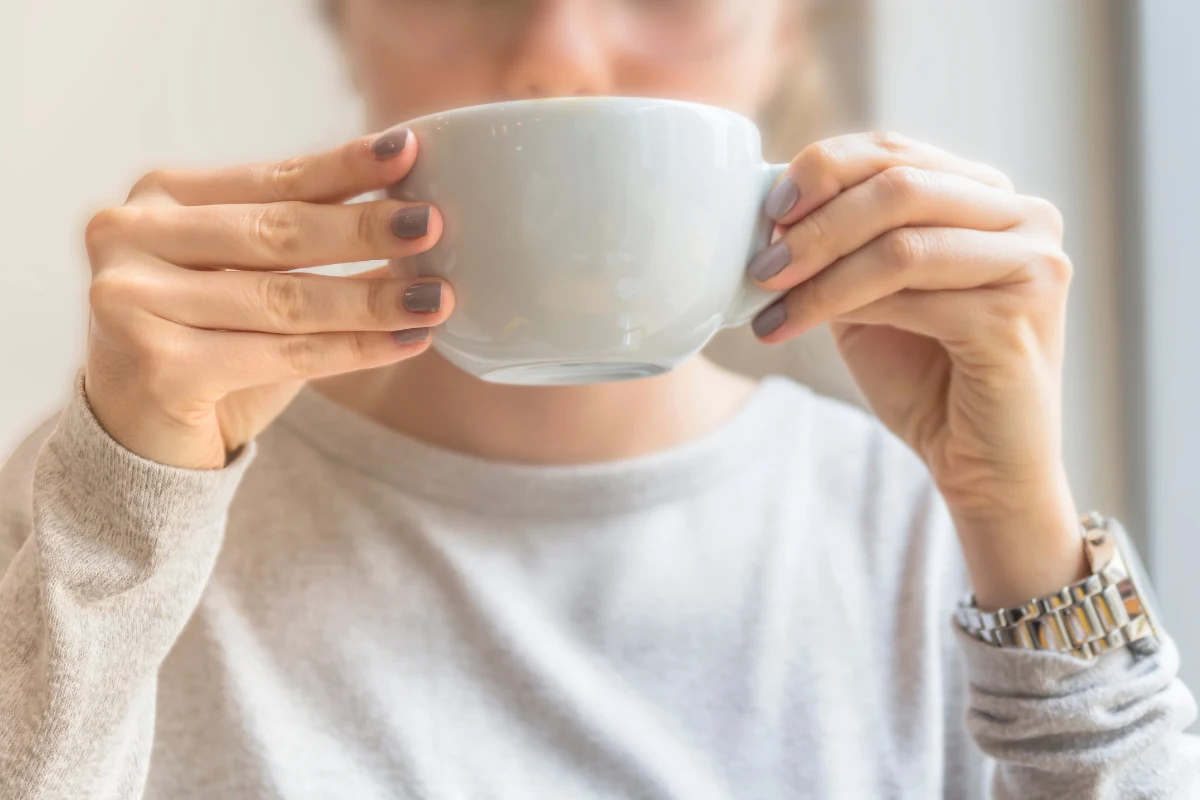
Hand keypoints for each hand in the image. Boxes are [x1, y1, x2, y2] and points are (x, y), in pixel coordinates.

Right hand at [84, 126, 452, 470]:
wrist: (138, 434)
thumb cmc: (207, 343)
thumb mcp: (250, 278)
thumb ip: (306, 244)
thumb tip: (411, 216)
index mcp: (162, 197)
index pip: (274, 177)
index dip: (346, 167)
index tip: (409, 152)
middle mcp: (132, 236)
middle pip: (278, 232)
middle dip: (364, 230)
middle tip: (432, 224)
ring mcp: (135, 301)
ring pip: (286, 299)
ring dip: (373, 298)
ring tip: (437, 297)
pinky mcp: (158, 366)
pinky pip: (282, 355)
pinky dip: (354, 350)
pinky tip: (407, 343)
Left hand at [749, 132, 1087, 608]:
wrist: (982, 466)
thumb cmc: (927, 379)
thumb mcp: (872, 297)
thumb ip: (843, 247)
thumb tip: (772, 211)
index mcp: (987, 197)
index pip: (895, 151)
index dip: (823, 169)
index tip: (768, 209)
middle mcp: (1024, 217)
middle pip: (898, 184)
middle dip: (815, 223)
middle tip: (760, 263)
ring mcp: (1031, 262)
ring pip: (900, 241)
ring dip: (819, 272)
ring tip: (768, 301)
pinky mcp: (1019, 314)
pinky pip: (911, 294)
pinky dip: (841, 306)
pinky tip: (795, 327)